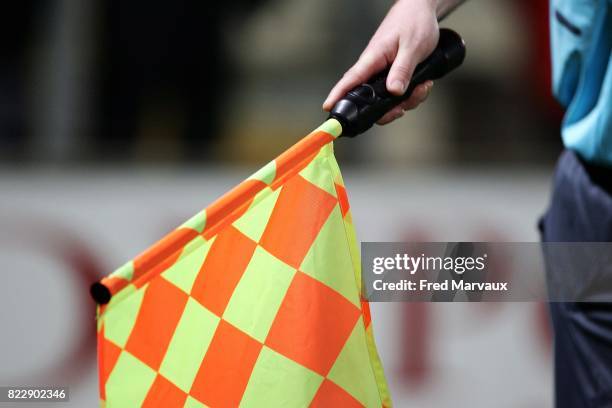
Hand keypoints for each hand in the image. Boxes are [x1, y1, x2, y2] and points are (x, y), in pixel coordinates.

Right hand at [322, 0, 439, 124]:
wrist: (422, 10)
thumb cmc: (414, 22)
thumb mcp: (413, 47)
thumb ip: (402, 70)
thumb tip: (394, 91)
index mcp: (373, 58)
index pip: (351, 79)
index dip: (338, 94)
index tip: (328, 107)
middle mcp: (375, 69)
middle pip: (372, 101)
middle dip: (389, 110)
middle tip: (404, 108)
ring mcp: (384, 73)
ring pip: (389, 100)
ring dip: (407, 100)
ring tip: (422, 87)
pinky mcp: (393, 76)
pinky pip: (399, 94)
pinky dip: (413, 94)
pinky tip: (423, 84)